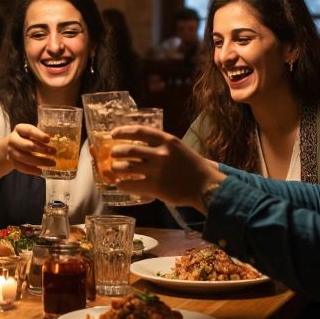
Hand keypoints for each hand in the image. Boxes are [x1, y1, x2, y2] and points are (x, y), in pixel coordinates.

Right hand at [5, 123, 55, 176]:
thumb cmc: (26, 138)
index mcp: (20, 129)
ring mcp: (11, 151)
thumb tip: (60, 141)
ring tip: (52, 163)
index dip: (39, 135)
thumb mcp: (31, 133)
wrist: (10, 147)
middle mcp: (13, 139)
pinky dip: (31, 170)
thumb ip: (41, 136)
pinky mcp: (12, 161)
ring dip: (39, 161)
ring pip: (24, 158)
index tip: (49, 139)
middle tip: (55, 152)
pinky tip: (40, 171)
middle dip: (42, 150)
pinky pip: (21, 167)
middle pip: (27, 146)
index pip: (29, 130)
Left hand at [110, 125, 224, 209]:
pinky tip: (121, 184)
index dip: (122, 131)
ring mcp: (157, 171)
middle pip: (128, 150)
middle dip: (116, 152)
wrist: (206, 186)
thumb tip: (139, 144)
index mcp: (167, 140)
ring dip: (116, 168)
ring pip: (125, 167)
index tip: (113, 133)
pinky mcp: (155, 187)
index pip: (138, 131)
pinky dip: (121, 184)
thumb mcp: (178, 148)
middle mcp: (160, 153)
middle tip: (114, 154)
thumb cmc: (192, 166)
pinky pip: (130, 184)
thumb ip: (161, 145)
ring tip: (116, 169)